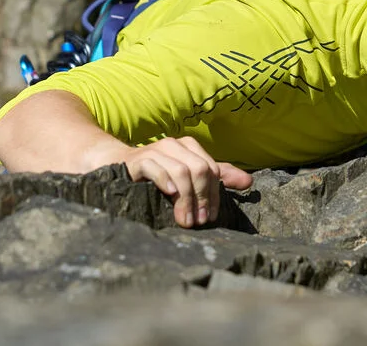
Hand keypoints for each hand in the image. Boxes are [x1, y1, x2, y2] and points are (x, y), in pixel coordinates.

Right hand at [114, 137, 252, 227]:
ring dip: (186, 198)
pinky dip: (165, 180)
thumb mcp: (188, 175)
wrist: (116, 165)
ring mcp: (156, 150)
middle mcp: (175, 145)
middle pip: (200, 169)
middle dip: (202, 197)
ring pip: (181, 170)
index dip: (214, 194)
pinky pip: (156, 167)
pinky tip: (170, 194)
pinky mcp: (139, 159)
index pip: (212, 169)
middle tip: (200, 222)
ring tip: (186, 220)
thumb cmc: (157, 174)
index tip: (212, 217)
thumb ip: (217, 177)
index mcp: (190, 147)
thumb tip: (249, 182)